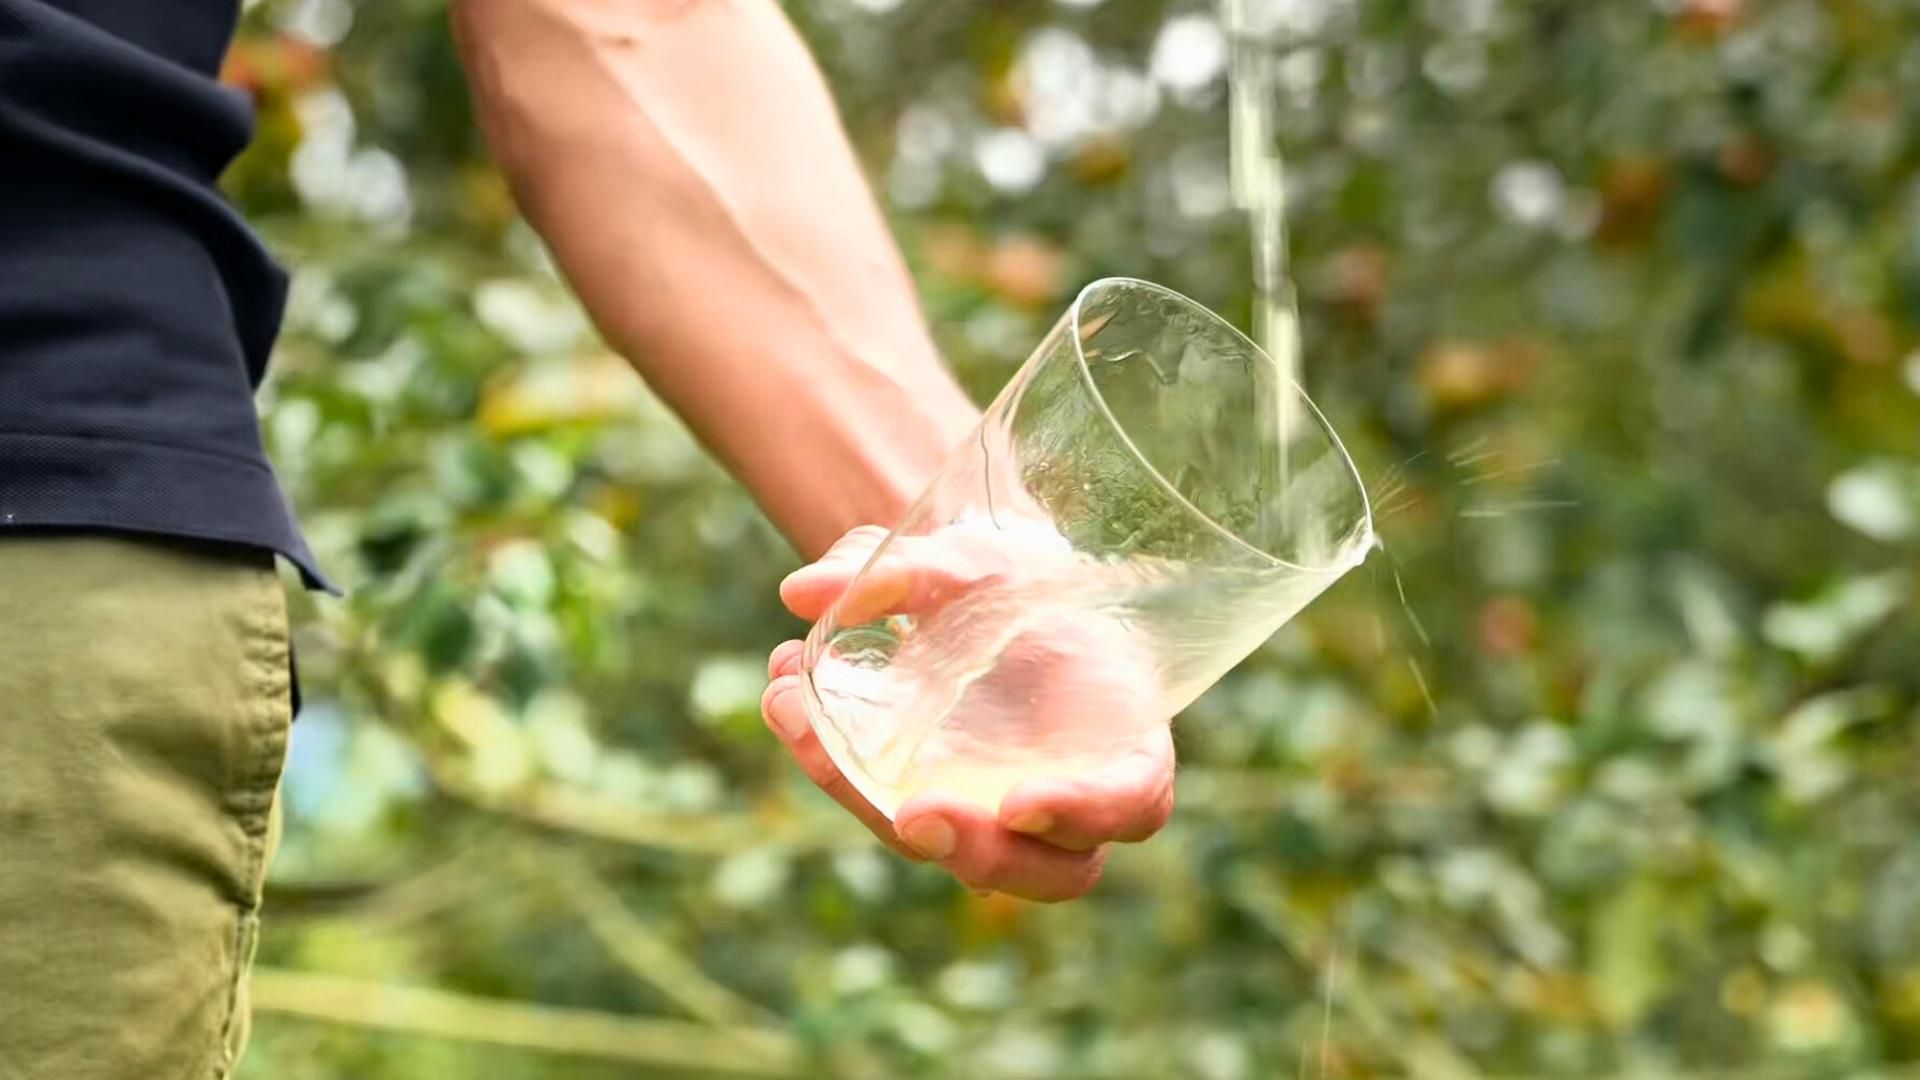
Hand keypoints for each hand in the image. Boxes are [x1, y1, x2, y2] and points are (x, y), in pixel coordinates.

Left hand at [761, 525, 1176, 902]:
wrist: (988, 595)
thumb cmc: (1015, 581)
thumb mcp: (978, 557)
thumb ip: (910, 569)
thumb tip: (805, 590)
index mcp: (1124, 737)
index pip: (1133, 797)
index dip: (1086, 811)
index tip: (1019, 804)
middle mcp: (1072, 800)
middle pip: (1050, 870)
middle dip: (976, 850)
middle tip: (909, 813)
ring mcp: (1000, 821)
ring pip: (950, 850)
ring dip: (867, 796)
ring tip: (791, 706)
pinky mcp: (937, 812)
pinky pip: (888, 807)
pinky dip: (831, 761)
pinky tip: (784, 697)